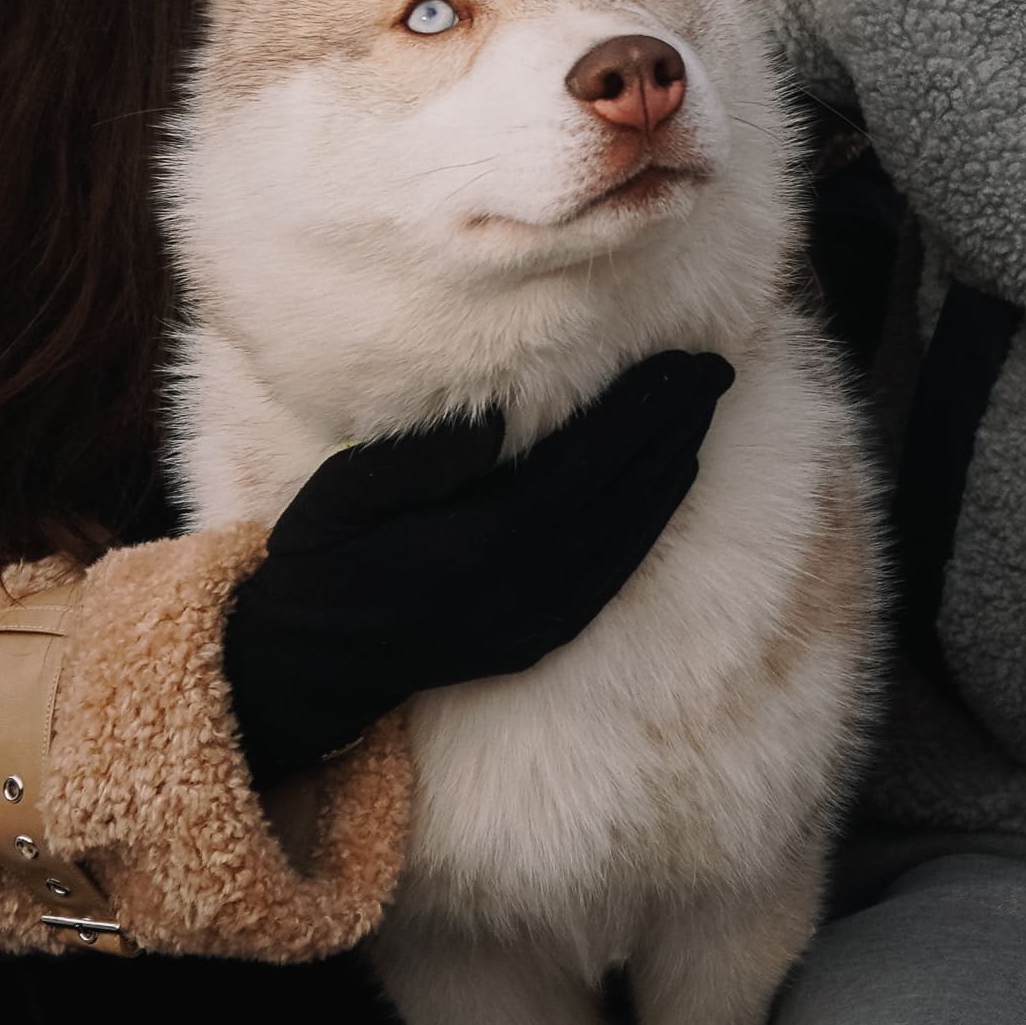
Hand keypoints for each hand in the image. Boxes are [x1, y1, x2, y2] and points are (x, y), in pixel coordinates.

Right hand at [221, 349, 735, 789]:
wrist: (311, 663)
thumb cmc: (324, 560)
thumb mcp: (348, 493)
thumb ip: (424, 456)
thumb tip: (500, 413)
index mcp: (478, 543)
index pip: (586, 462)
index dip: (640, 411)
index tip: (681, 362)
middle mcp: (520, 587)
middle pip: (622, 493)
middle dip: (672, 427)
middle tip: (714, 369)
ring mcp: (535, 620)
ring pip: (630, 534)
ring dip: (671, 467)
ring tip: (700, 410)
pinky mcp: (538, 638)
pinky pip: (616, 574)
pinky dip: (650, 523)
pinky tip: (668, 483)